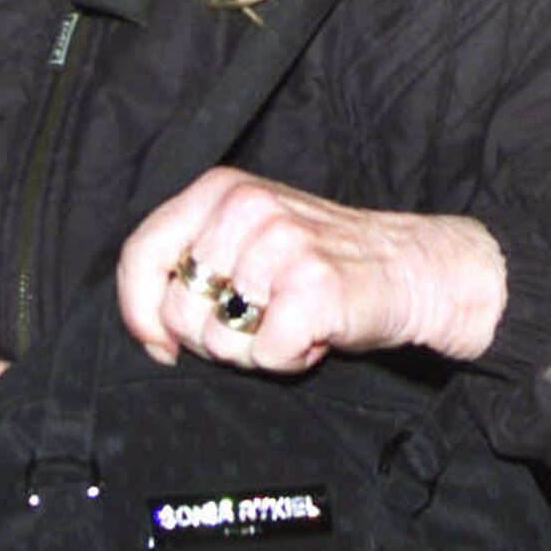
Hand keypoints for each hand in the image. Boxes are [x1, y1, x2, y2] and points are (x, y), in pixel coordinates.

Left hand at [116, 168, 506, 374]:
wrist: (411, 268)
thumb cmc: (320, 262)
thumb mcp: (247, 238)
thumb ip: (194, 261)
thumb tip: (147, 327)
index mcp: (220, 190)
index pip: (141, 253)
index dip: (139, 312)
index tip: (161, 345)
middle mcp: (245, 207)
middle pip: (178, 310)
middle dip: (215, 336)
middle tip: (264, 319)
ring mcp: (280, 243)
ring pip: (219, 340)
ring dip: (256, 350)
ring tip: (293, 320)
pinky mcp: (312, 286)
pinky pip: (266, 355)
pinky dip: (291, 360)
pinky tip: (317, 333)